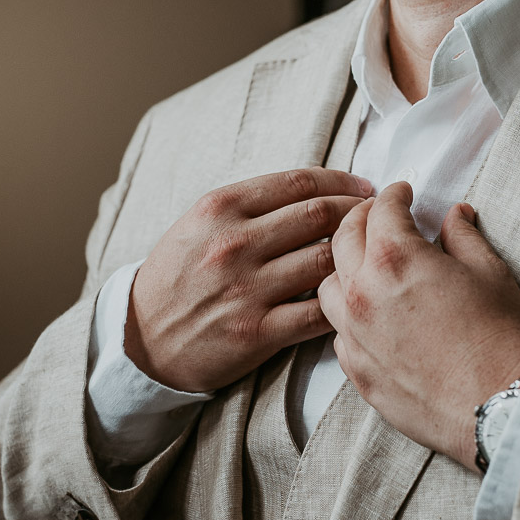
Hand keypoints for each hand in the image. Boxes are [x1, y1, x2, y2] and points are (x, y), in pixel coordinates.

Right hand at [125, 168, 374, 390]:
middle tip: (380, 216)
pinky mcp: (257, 332)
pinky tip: (356, 296)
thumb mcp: (199, 224)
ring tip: (375, 254)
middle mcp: (235, 244)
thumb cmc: (177, 277)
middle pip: (320, 216)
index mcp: (221, 208)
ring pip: (325, 262)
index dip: (342, 181)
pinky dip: (344, 302)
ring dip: (359, 256)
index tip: (363, 187)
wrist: (140, 338)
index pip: (299, 183)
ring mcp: (247, 289)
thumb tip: (313, 191)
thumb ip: (250, 205)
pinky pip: (318, 313)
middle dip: (360, 212)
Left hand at [318, 182, 519, 466]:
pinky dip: (348, 315)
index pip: (381, 209)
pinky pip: (338, 332)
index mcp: (395, 257)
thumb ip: (463, 237)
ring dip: (343, 268)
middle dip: (360, 219)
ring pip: (327, 286)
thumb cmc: (499, 336)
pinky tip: (369, 315)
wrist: (498, 406)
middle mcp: (363, 292)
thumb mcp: (489, 271)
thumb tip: (455, 216)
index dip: (394, 194)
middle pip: (342, 239)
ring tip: (364, 265)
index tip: (402, 192)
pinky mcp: (357, 370)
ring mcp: (354, 334)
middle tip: (378, 216)